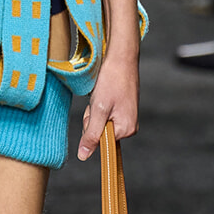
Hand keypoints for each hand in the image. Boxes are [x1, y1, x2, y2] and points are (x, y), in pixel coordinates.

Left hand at [78, 43, 139, 161]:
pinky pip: (104, 114)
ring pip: (99, 122)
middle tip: (98, 101)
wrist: (121, 58)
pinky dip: (99, 105)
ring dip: (94, 110)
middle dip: (92, 117)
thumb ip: (91, 135)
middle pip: (99, 132)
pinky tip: (103, 94)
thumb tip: (83, 156)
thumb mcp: (98, 109)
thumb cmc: (112, 80)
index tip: (97, 110)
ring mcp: (126, 118)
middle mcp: (129, 127)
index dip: (92, 127)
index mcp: (126, 130)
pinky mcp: (123, 110)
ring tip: (101, 95)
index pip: (100, 141)